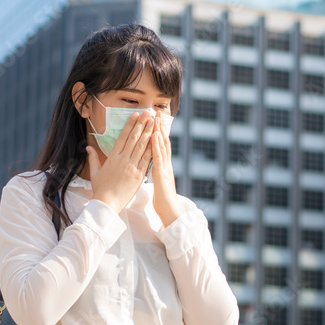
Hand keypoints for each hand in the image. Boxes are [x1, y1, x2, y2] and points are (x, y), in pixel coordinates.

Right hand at [86, 113, 153, 210]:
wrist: (107, 204)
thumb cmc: (100, 189)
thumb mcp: (95, 172)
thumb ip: (93, 158)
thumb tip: (88, 147)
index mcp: (112, 157)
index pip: (122, 137)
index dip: (130, 125)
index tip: (136, 115)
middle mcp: (122, 160)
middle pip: (134, 138)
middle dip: (142, 124)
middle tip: (148, 112)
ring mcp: (131, 167)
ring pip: (141, 146)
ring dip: (149, 133)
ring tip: (154, 122)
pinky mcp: (139, 175)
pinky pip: (147, 160)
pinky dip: (152, 149)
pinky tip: (157, 140)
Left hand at [150, 110, 182, 225]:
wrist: (171, 211)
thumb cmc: (163, 200)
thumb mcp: (159, 183)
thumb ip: (157, 173)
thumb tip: (153, 167)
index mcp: (163, 166)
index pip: (161, 146)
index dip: (158, 133)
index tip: (155, 121)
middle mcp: (166, 164)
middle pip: (163, 142)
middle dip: (160, 127)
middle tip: (157, 113)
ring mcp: (165, 168)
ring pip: (162, 146)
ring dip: (160, 131)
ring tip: (157, 118)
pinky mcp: (162, 174)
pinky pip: (159, 157)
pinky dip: (157, 145)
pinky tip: (155, 135)